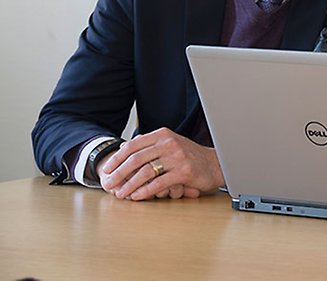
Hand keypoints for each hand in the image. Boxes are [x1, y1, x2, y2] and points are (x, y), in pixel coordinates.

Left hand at [99, 128, 223, 200]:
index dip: (117, 159)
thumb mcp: (169, 145)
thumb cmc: (189, 156)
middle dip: (118, 174)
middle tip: (109, 185)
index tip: (106, 171)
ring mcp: (177, 157)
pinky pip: (159, 183)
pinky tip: (137, 196)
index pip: (133, 145)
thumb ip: (149, 146)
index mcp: (163, 135)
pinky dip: (145, 191)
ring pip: (145, 171)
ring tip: (121, 194)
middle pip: (136, 159)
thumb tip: (123, 151)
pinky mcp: (184, 171)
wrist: (214, 163)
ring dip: (129, 185)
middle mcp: (169, 143)